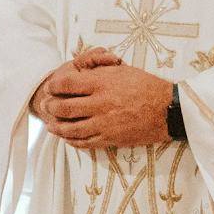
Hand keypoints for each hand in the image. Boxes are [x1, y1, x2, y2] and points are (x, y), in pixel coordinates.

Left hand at [33, 48, 174, 149]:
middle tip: (46, 106)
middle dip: (51, 107)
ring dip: (57, 127)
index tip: (51, 87)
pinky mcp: (110, 138)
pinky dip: (73, 140)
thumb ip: (99, 72)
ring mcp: (104, 123)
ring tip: (51, 124)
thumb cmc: (146, 86)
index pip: (67, 84)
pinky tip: (68, 138)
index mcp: (102, 83)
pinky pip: (85, 142)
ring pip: (71, 129)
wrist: (167, 109)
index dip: (54, 86)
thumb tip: (79, 72)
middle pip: (64, 108)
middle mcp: (100, 104)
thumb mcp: (121, 71)